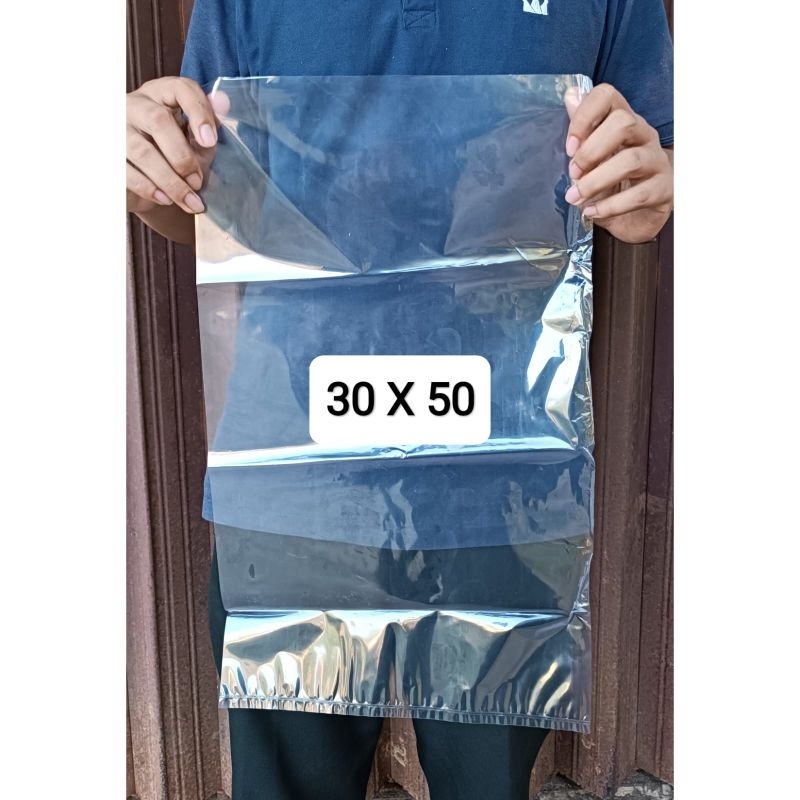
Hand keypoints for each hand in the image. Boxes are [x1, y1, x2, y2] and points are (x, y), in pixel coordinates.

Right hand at [127, 77, 218, 215]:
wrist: (150, 186)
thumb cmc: (177, 158)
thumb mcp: (198, 143)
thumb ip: (210, 126)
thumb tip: (224, 102)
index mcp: (162, 94)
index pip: (181, 88)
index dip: (198, 112)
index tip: (210, 141)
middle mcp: (136, 105)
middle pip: (158, 121)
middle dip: (183, 157)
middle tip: (198, 181)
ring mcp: (116, 129)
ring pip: (142, 151)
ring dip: (170, 181)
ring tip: (190, 201)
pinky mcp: (107, 156)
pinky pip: (126, 172)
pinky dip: (149, 188)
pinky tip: (166, 199)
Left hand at [563, 83, 672, 243]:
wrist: (637, 217)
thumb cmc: (612, 182)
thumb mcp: (593, 158)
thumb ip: (583, 131)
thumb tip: (571, 96)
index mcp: (623, 120)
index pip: (608, 96)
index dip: (585, 116)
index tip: (569, 146)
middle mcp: (643, 135)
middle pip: (624, 123)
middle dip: (591, 150)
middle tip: (573, 173)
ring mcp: (657, 161)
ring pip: (631, 160)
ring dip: (596, 181)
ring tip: (575, 198)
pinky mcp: (664, 189)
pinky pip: (639, 194)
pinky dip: (611, 206)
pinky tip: (591, 212)